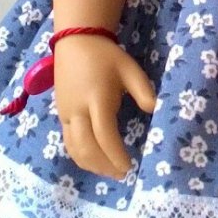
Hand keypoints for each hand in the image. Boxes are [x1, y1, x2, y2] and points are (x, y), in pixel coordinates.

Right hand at [54, 36, 157, 178]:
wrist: (76, 42)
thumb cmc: (107, 57)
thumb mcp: (130, 69)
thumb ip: (144, 91)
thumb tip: (155, 111)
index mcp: (97, 98)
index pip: (104, 135)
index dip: (115, 155)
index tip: (129, 166)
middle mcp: (78, 110)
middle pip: (86, 148)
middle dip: (104, 165)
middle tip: (122, 174)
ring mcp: (66, 114)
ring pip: (74, 149)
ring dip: (91, 165)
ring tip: (110, 171)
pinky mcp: (61, 115)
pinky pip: (68, 143)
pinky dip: (81, 157)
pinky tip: (95, 161)